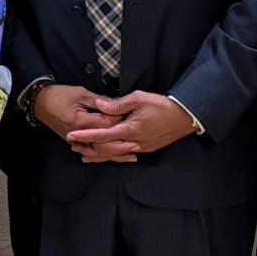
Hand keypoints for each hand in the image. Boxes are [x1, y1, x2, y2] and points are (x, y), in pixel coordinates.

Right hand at [34, 84, 135, 162]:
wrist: (40, 103)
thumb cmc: (59, 95)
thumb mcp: (81, 93)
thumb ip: (99, 101)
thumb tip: (115, 105)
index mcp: (82, 121)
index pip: (107, 125)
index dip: (121, 122)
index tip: (134, 122)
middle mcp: (79, 134)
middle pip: (104, 143)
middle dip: (122, 145)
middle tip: (137, 146)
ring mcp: (76, 140)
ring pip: (98, 151)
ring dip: (114, 154)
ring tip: (130, 156)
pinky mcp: (74, 141)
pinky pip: (90, 151)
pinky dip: (102, 155)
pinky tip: (111, 158)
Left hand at [66, 91, 193, 156]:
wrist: (184, 117)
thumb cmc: (162, 105)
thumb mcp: (139, 98)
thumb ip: (117, 104)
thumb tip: (99, 104)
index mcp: (130, 129)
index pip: (102, 135)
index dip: (85, 135)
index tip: (72, 135)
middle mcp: (134, 142)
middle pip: (105, 149)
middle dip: (88, 147)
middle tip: (72, 145)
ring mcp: (140, 147)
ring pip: (114, 155)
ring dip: (98, 155)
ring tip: (83, 154)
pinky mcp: (145, 148)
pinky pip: (124, 155)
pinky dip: (112, 156)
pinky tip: (105, 156)